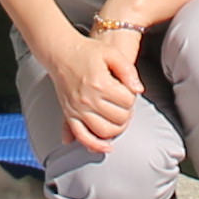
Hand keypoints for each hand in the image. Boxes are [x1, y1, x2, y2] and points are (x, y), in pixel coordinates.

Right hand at [52, 16, 143, 142]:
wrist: (60, 52)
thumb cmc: (87, 51)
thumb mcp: (111, 53)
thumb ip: (128, 71)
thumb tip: (139, 90)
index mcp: (100, 83)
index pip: (128, 101)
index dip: (132, 97)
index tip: (128, 89)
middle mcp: (88, 99)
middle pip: (119, 118)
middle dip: (127, 113)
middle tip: (124, 103)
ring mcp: (77, 109)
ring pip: (105, 131)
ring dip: (117, 129)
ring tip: (118, 118)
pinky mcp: (69, 114)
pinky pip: (82, 136)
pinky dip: (95, 145)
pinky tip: (106, 146)